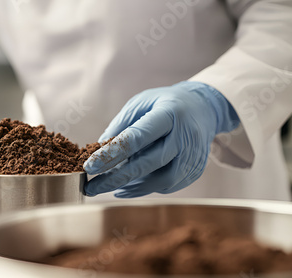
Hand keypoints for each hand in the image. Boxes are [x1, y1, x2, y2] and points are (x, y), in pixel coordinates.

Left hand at [83, 81, 238, 197]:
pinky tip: (129, 185)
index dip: (110, 155)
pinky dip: (146, 188)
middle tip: (91, 188)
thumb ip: (120, 126)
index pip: (136, 138)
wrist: (203, 108)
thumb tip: (98, 151)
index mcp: (168, 114)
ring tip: (109, 186)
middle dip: (115, 179)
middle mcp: (184, 136)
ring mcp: (194, 155)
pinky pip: (168, 186)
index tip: (89, 168)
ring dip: (131, 187)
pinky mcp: (196, 170)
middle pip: (147, 164)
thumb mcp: (140, 104)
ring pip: (160, 181)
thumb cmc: (164, 104)